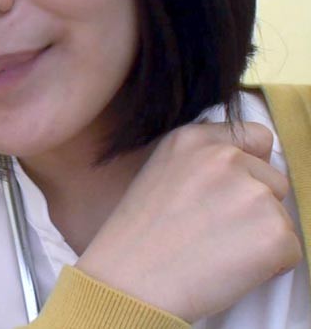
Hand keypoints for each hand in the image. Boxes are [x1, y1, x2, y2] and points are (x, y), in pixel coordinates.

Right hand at [76, 122, 301, 321]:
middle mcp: (226, 157)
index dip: (249, 168)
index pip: (255, 137)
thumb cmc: (137, 236)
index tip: (228, 194)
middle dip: (256, 205)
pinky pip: (291, 250)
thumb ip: (202, 162)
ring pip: (281, 216)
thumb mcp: (158, 173)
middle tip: (213, 231)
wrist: (128, 280)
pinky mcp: (274, 232)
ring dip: (260, 235)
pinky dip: (269, 266)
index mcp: (194, 139)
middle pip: (273, 179)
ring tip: (215, 251)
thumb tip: (244, 172)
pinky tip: (228, 268)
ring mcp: (253, 193)